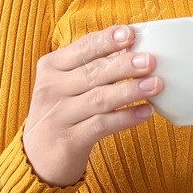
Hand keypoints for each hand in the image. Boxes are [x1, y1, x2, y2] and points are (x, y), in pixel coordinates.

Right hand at [22, 25, 158, 186]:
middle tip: (150, 60)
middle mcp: (51, 89)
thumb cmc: (61, 113)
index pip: (82, 48)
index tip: (130, 34)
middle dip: (123, 65)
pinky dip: (125, 118)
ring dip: (130, 91)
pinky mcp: (68, 141)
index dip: (107, 40)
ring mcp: (58, 116)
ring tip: (156, 85)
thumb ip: (91, 66)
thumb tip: (131, 48)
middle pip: (92, 73)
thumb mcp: (65, 84)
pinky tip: (146, 112)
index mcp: (51, 67)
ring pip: (99, 98)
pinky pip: (101, 125)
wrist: (36, 158)